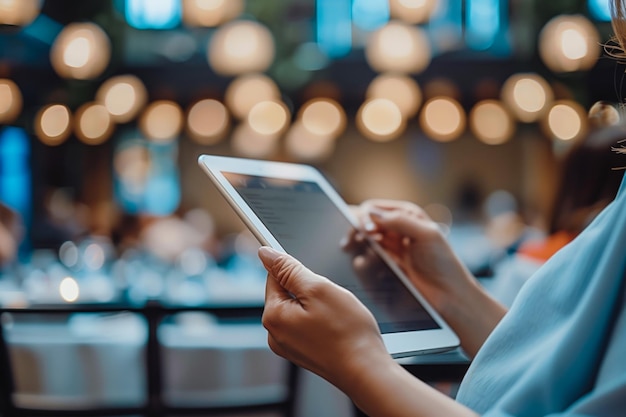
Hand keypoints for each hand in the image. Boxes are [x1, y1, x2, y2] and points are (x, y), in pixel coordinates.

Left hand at [259, 246, 392, 393]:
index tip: (312, 273)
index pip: (274, 276)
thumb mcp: (318, 288)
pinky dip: (322, 320)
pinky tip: (337, 327)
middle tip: (331, 299)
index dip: (295, 268)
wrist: (367, 371)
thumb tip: (265, 253)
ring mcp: (289, 346)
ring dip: (317, 304)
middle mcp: (275, 334)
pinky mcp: (304, 353)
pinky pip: (308, 325)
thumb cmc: (347, 332)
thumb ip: (289, 269)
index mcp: (273, 316)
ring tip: (337, 315)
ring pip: (300, 309)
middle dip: (310, 289)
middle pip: (287, 293)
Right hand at [353, 200, 473, 310]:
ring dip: (359, 249)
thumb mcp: (427, 235)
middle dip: (355, 232)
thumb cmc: (444, 264)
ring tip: (369, 260)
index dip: (363, 216)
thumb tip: (370, 214)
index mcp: (405, 215)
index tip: (365, 230)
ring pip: (360, 243)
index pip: (372, 208)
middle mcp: (394, 230)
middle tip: (351, 244)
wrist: (449, 296)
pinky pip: (364, 261)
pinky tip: (372, 269)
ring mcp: (387, 249)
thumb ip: (400, 220)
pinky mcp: (383, 268)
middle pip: (361, 224)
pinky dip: (364, 264)